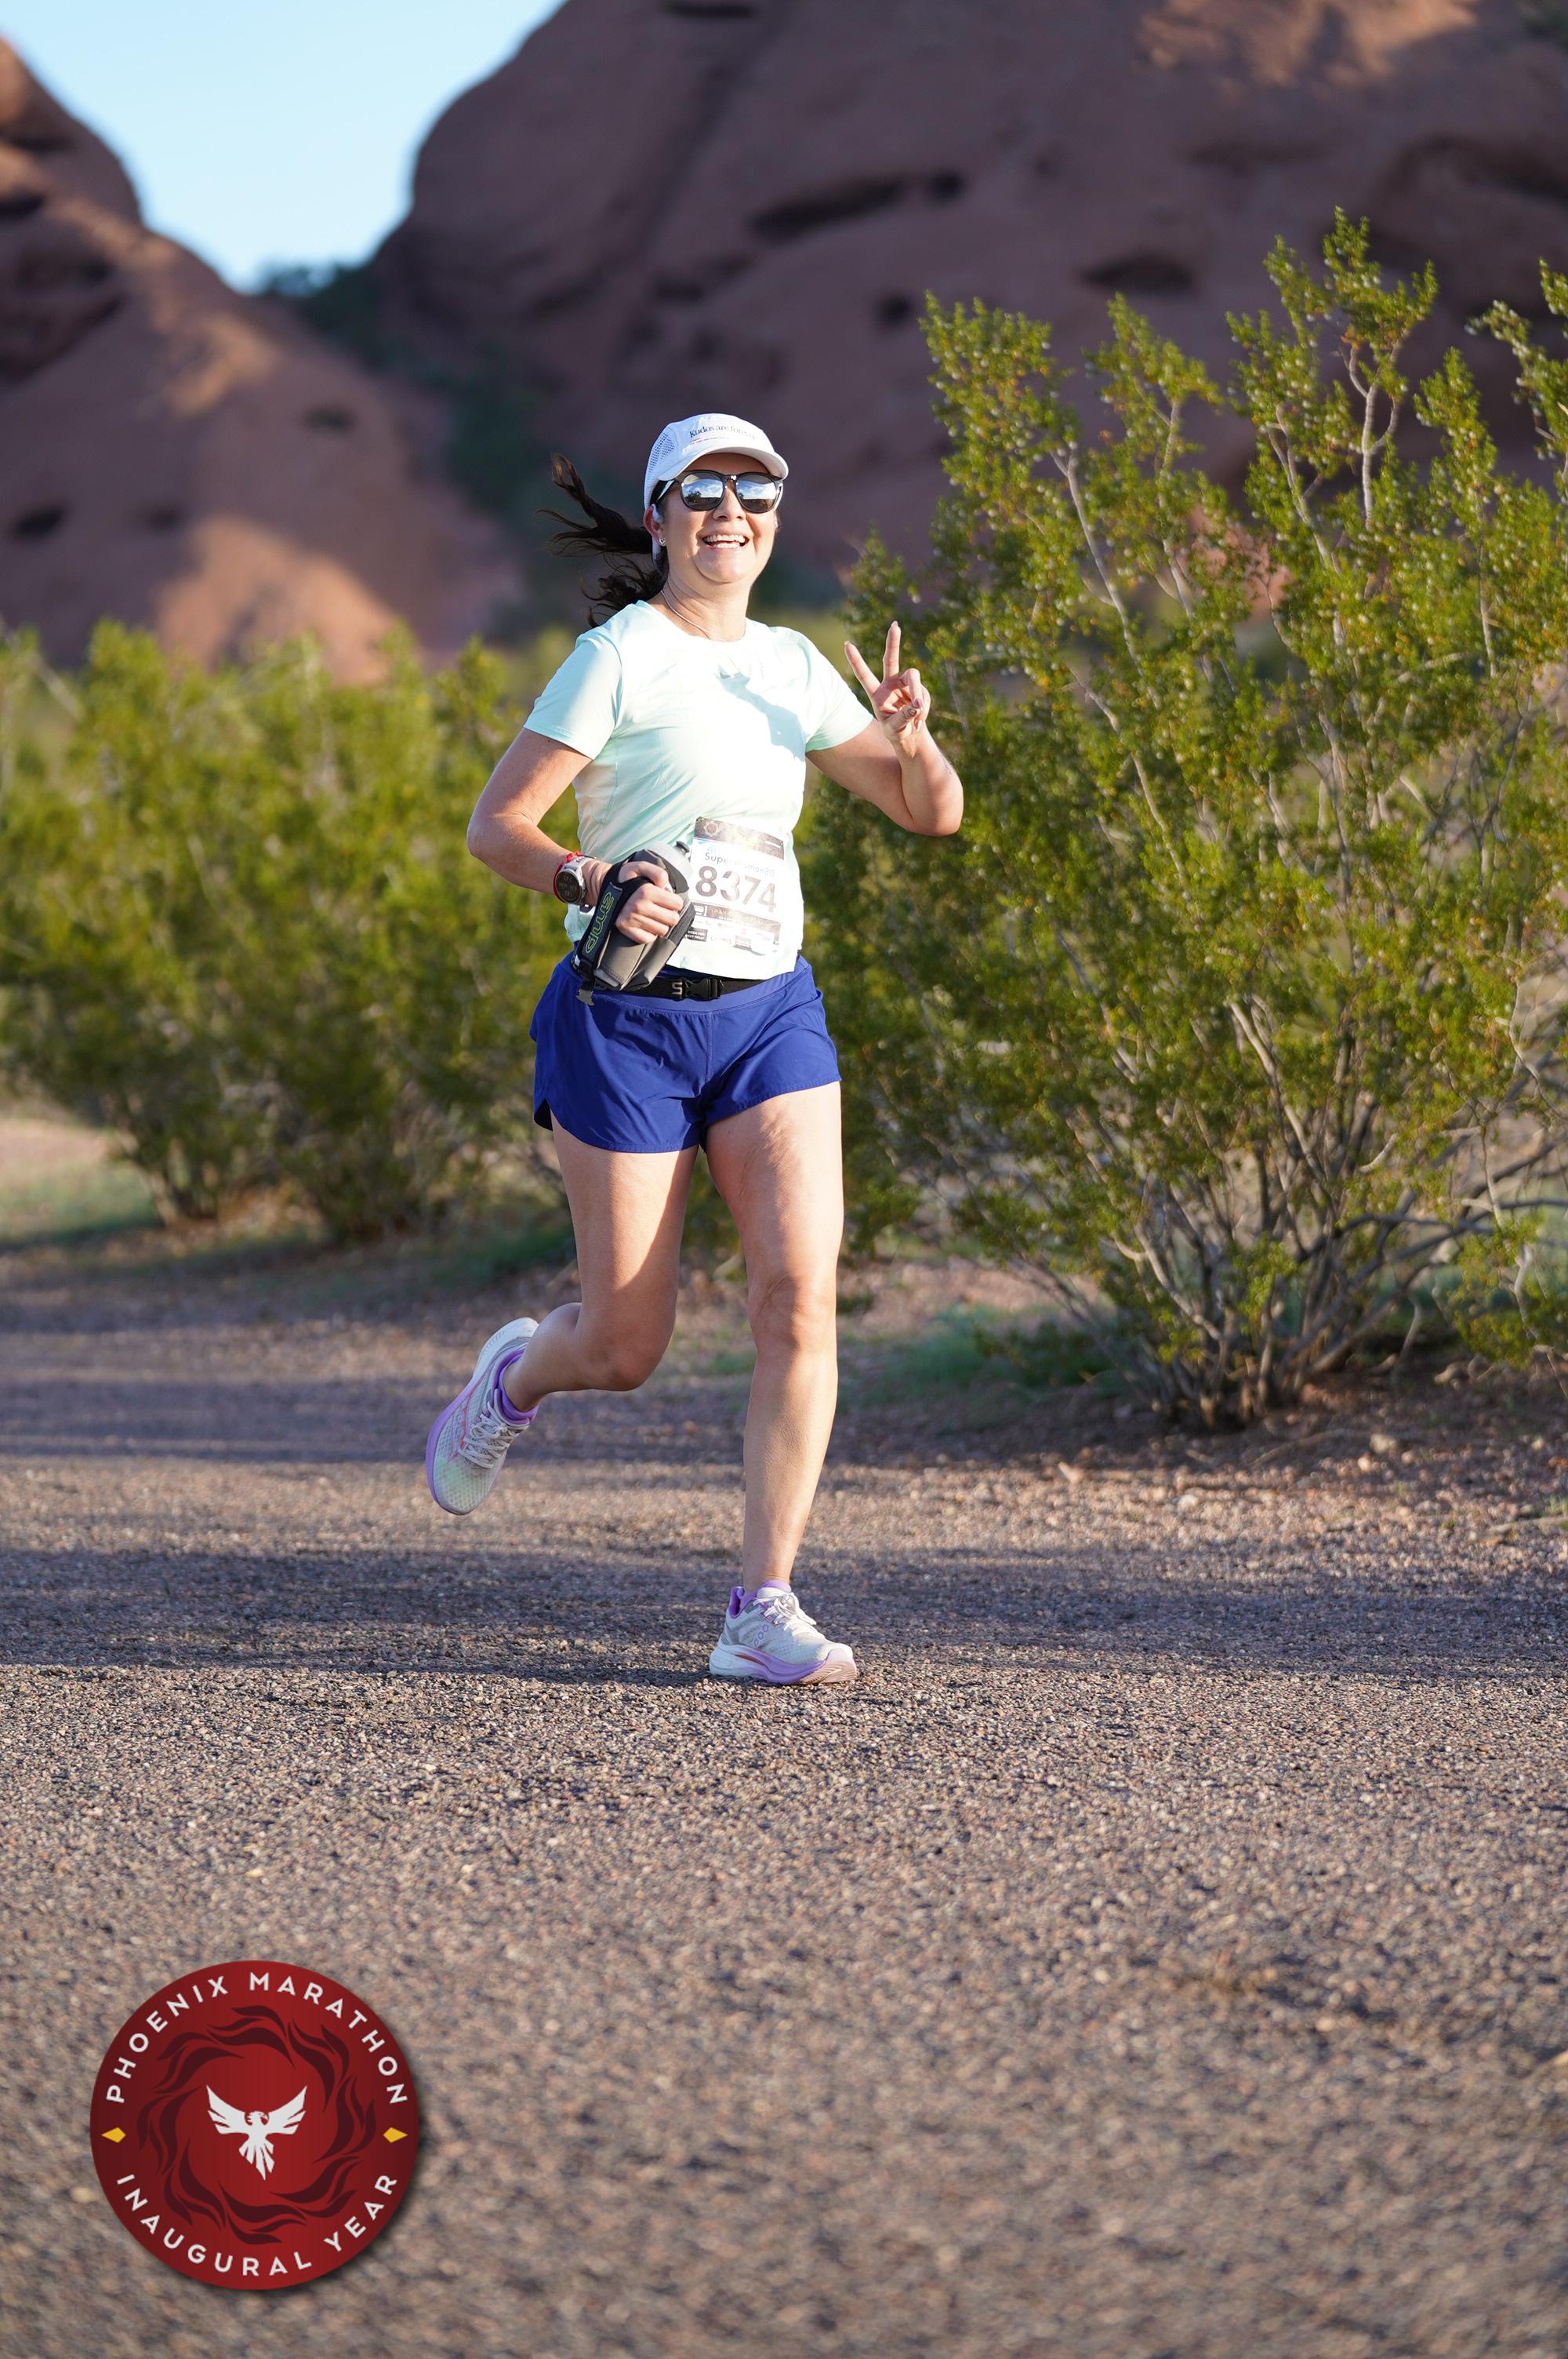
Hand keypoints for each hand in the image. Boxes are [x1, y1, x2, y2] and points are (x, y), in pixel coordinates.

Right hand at [609, 857, 684, 942]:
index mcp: (646, 891)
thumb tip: (667, 888)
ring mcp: (632, 919)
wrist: (604, 885)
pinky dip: (649, 933)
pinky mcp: (625, 928)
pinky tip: (646, 923)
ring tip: (653, 915)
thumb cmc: (626, 877)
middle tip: (663, 909)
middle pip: (672, 920)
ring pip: (662, 930)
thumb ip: (659, 873)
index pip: (677, 904)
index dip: (675, 901)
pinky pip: (647, 939)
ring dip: (661, 923)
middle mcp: (639, 907)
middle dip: (671, 914)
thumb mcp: (643, 866)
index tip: (668, 899)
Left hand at [845, 621, 931, 756]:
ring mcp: (905, 684)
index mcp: (876, 693)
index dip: (856, 661)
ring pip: (913, 677)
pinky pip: (924, 695)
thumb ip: (903, 717)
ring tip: (918, 714)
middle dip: (892, 643)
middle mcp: (890, 684)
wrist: (911, 734)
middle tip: (895, 626)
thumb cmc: (896, 731)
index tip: (847, 644)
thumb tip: (917, 704)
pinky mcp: (919, 689)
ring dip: (917, 694)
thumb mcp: (895, 728)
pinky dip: (924, 709)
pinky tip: (919, 720)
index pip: (864, 675)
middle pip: (891, 660)